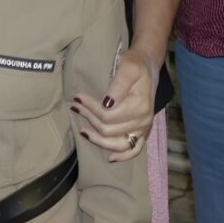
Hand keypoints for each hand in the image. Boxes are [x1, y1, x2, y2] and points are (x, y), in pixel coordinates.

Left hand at [71, 47, 155, 161]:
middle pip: (109, 129)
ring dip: (98, 140)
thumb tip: (106, 104)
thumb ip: (118, 85)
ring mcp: (143, 129)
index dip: (90, 108)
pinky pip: (134, 150)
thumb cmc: (135, 64)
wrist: (147, 65)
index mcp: (140, 106)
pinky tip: (110, 158)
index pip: (108, 115)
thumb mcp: (127, 67)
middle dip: (89, 118)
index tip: (78, 98)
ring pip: (117, 143)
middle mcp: (143, 121)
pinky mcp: (142, 132)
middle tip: (76, 106)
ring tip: (83, 131)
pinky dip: (122, 156)